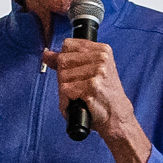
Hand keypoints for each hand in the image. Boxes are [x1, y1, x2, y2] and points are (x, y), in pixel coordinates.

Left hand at [44, 38, 151, 162]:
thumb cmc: (102, 96)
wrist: (116, 117)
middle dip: (64, 77)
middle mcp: (101, 58)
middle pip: (63, 60)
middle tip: (78, 88)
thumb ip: (67, 61)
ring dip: (65, 91)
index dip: (65, 60)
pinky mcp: (92, 85)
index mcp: (102, 50)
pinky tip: (78, 103)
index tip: (73, 72)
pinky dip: (66, 101)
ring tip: (80, 96)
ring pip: (62, 76)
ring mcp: (97, 71)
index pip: (68, 45)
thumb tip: (46, 54)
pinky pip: (65, 90)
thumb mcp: (88, 72)